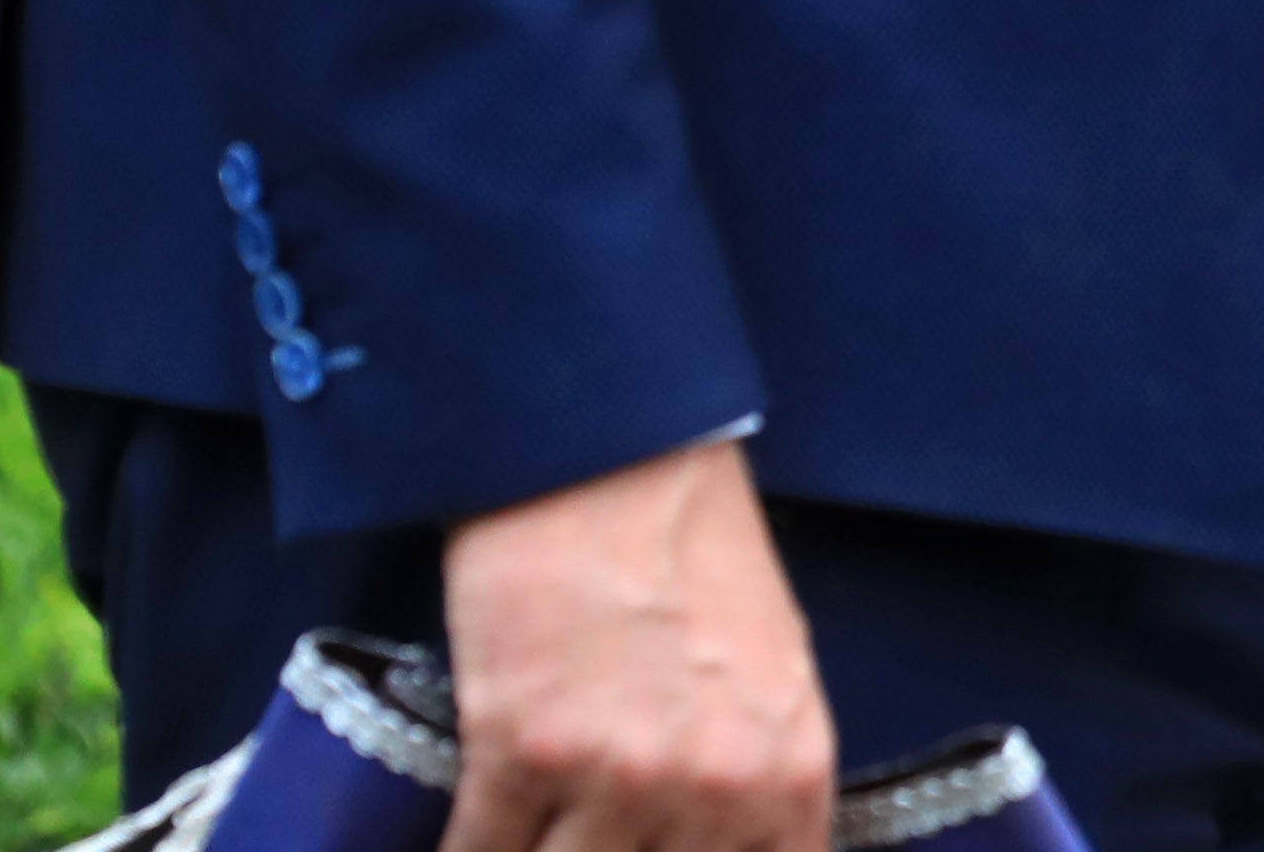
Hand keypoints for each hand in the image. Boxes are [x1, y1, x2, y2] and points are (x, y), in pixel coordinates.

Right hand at [446, 439, 830, 851]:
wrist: (609, 450)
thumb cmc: (692, 553)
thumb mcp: (769, 682)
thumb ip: (750, 790)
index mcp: (790, 774)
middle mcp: (714, 786)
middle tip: (586, 836)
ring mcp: (617, 774)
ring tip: (533, 833)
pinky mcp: (518, 750)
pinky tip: (472, 841)